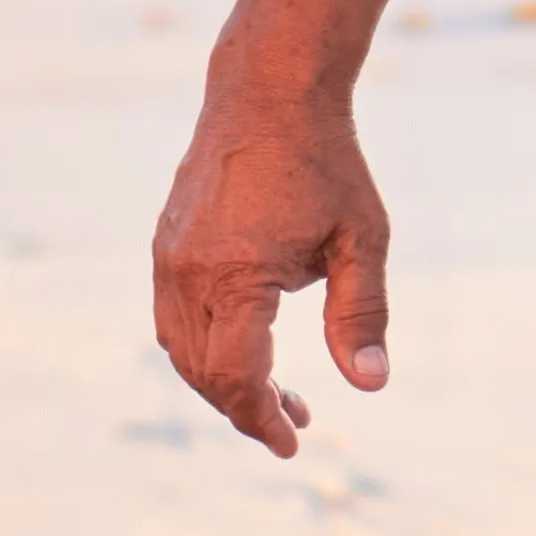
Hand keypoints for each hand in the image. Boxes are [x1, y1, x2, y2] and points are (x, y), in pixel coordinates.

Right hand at [147, 57, 396, 456]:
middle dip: (247, 409)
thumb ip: (363, 315)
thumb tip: (370, 384)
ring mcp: (168, 257)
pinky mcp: (164, 244)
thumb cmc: (326, 164)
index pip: (237, 376)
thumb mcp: (363, 239)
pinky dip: (203, 349)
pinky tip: (245, 349)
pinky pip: (172, 318)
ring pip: (181, 350)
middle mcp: (188, 271)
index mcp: (237, 275)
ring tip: (279, 394)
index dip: (263, 419)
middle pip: (204, 374)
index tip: (295, 443)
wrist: (269, 92)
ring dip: (222, 383)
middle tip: (298, 422)